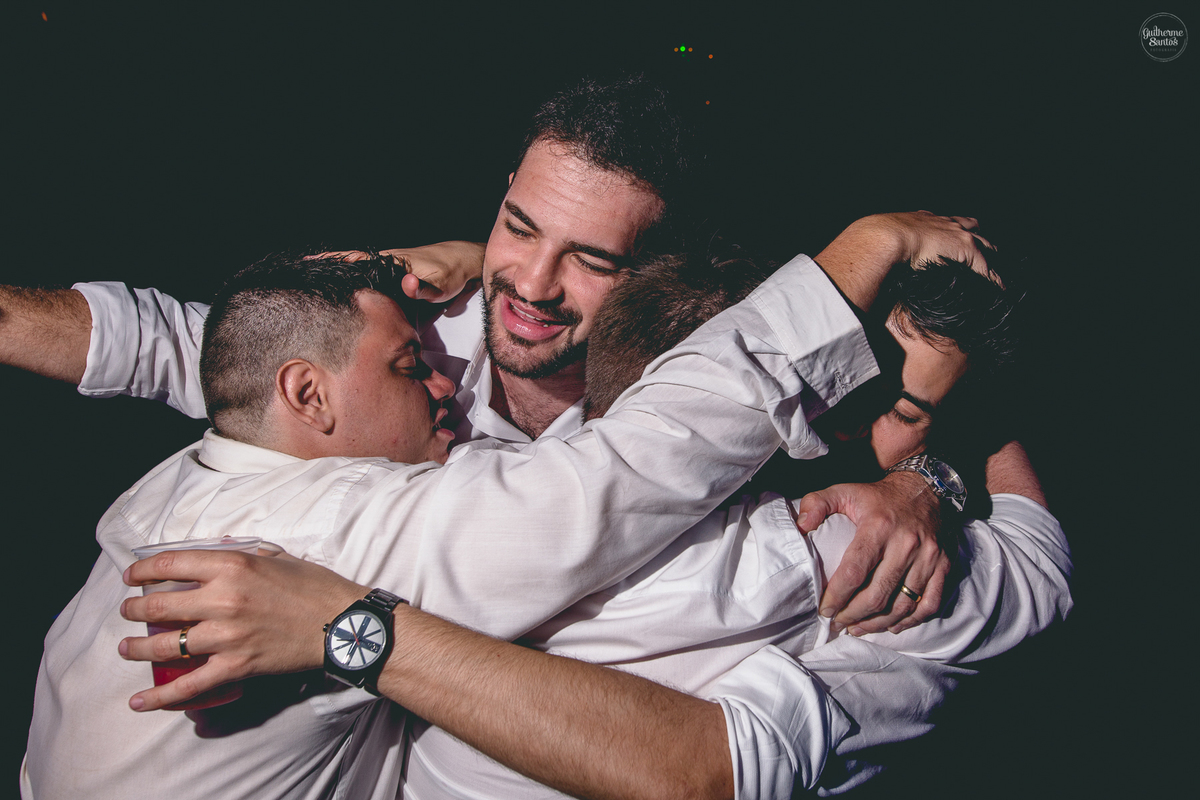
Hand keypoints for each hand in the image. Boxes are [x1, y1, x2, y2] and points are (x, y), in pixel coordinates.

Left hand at [118, 548, 365, 710]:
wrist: (341, 622)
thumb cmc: (313, 586)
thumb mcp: (277, 556)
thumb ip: (243, 553)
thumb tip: (216, 552)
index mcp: (232, 567)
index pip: (170, 565)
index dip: (142, 571)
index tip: (132, 577)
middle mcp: (223, 600)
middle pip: (160, 606)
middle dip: (133, 610)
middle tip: (126, 612)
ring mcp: (227, 636)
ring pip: (167, 645)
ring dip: (137, 649)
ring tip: (126, 648)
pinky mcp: (236, 666)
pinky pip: (190, 686)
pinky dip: (161, 696)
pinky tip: (138, 700)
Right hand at [322, 241, 484, 301]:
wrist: (465, 261)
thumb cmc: (451, 271)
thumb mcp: (439, 283)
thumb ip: (423, 288)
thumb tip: (407, 284)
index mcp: (392, 261)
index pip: (356, 258)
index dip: (333, 260)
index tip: (309, 262)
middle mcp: (388, 262)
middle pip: (352, 263)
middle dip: (329, 269)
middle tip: (303, 277)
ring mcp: (391, 268)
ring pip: (361, 271)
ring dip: (341, 276)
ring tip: (317, 287)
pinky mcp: (397, 276)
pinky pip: (371, 277)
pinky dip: (357, 280)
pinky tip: (348, 290)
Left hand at [797, 470, 949, 634]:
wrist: (925, 488)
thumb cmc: (879, 496)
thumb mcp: (844, 490)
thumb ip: (817, 504)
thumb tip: (801, 526)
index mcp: (878, 527)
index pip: (854, 572)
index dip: (837, 596)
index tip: (825, 610)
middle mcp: (907, 544)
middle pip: (878, 594)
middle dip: (853, 615)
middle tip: (838, 622)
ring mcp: (929, 557)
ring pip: (903, 605)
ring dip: (878, 623)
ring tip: (858, 628)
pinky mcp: (944, 565)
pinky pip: (930, 604)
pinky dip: (911, 621)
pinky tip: (891, 626)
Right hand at [816, 211, 995, 309]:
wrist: (881, 239)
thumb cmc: (871, 243)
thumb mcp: (873, 244)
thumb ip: (873, 255)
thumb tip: (854, 268)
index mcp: (919, 220)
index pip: (941, 222)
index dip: (948, 230)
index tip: (954, 236)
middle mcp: (942, 222)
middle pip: (969, 226)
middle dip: (978, 237)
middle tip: (987, 251)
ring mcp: (956, 234)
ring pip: (984, 245)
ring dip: (990, 259)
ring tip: (997, 275)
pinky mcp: (966, 249)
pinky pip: (987, 267)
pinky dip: (994, 279)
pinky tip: (1000, 291)